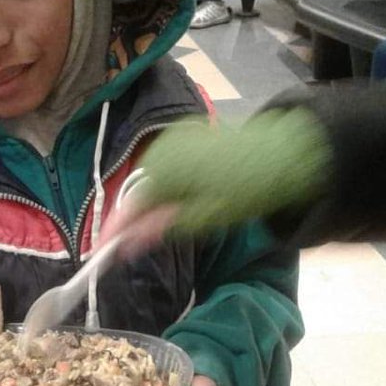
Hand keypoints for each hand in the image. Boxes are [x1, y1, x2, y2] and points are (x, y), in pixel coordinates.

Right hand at [96, 106, 329, 260]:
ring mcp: (172, 137)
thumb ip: (161, 228)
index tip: (102, 252)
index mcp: (164, 170)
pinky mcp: (185, 132)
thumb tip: (126, 245)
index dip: (115, 230)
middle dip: (133, 215)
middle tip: (132, 243)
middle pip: (136, 189)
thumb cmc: (246, 191)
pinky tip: (175, 195)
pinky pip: (162, 162)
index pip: (129, 205)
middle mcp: (161, 149)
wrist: (282, 154)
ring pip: (148, 176)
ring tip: (157, 221)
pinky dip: (163, 181)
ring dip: (149, 198)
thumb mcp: (203, 218)